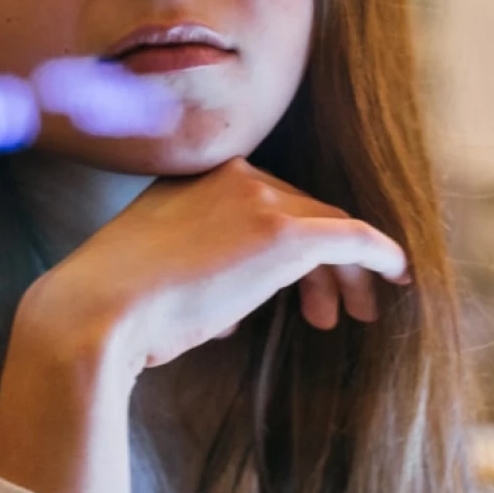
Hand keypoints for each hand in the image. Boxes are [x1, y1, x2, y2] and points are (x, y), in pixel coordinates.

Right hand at [17, 157, 409, 375]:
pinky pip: (353, 237)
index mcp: (195, 179)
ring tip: (355, 316)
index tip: (294, 292)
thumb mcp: (153, 278)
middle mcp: (231, 176)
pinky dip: (380, 254)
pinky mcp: (285, 232)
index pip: (262, 204)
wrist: (95, 313)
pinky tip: (398, 276)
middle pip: (301, 211)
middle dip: (320, 266)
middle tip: (329, 313)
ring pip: (328, 227)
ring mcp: (259, 199)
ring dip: (345, 273)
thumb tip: (229, 313)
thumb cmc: (112, 311)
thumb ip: (199, 279)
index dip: (286, 252)